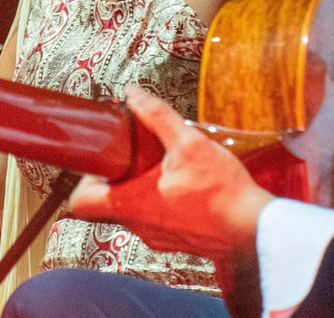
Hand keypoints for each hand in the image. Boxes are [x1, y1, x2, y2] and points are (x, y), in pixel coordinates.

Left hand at [67, 85, 272, 259]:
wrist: (255, 230)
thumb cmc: (223, 193)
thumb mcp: (189, 143)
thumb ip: (156, 116)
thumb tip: (133, 93)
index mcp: (131, 204)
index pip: (79, 203)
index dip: (82, 179)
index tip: (100, 159)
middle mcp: (138, 225)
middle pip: (106, 202)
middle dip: (117, 175)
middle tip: (134, 153)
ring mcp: (156, 237)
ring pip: (133, 210)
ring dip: (140, 187)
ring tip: (162, 165)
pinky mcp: (175, 240)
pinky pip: (155, 218)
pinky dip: (160, 200)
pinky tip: (183, 184)